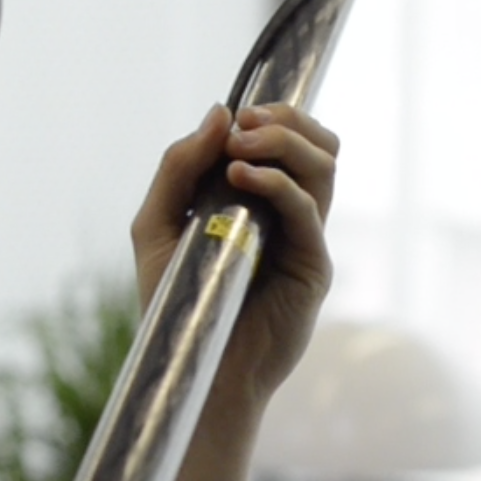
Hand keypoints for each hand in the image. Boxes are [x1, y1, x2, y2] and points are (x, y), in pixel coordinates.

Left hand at [133, 102, 339, 420]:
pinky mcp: (311, 267)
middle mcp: (288, 215)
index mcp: (258, 200)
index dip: (272, 115)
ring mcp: (304, 239)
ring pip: (324, 169)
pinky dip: (280, 185)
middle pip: (319, 145)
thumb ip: (179, 168)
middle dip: (286, 120)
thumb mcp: (157, 226)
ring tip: (241, 148)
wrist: (193, 368)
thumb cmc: (175, 302)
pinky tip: (241, 179)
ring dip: (286, 143)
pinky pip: (309, 212)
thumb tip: (220, 113)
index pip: (289, 139)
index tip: (235, 116)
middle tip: (245, 125)